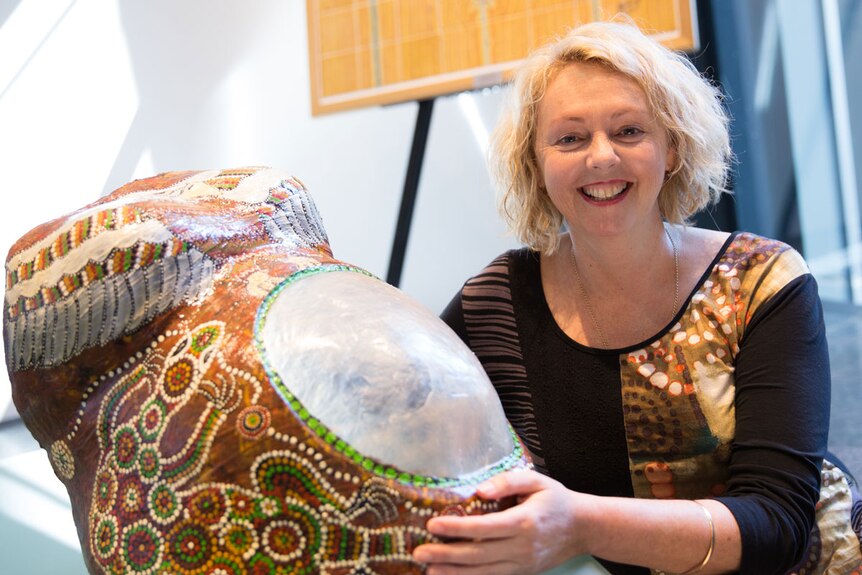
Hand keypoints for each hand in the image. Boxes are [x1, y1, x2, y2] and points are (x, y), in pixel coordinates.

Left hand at [412, 470, 585, 574]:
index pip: (485, 528)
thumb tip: (480, 491)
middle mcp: (522, 547)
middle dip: (446, 554)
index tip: (433, 525)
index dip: (457, 528)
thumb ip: (508, 482)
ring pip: (483, 572)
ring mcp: (522, 564)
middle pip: (478, 554)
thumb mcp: (537, 481)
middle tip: (419, 551)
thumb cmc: (557, 500)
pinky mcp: (521, 572)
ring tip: (427, 569)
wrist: (584, 528)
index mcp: (524, 522)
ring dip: (453, 572)